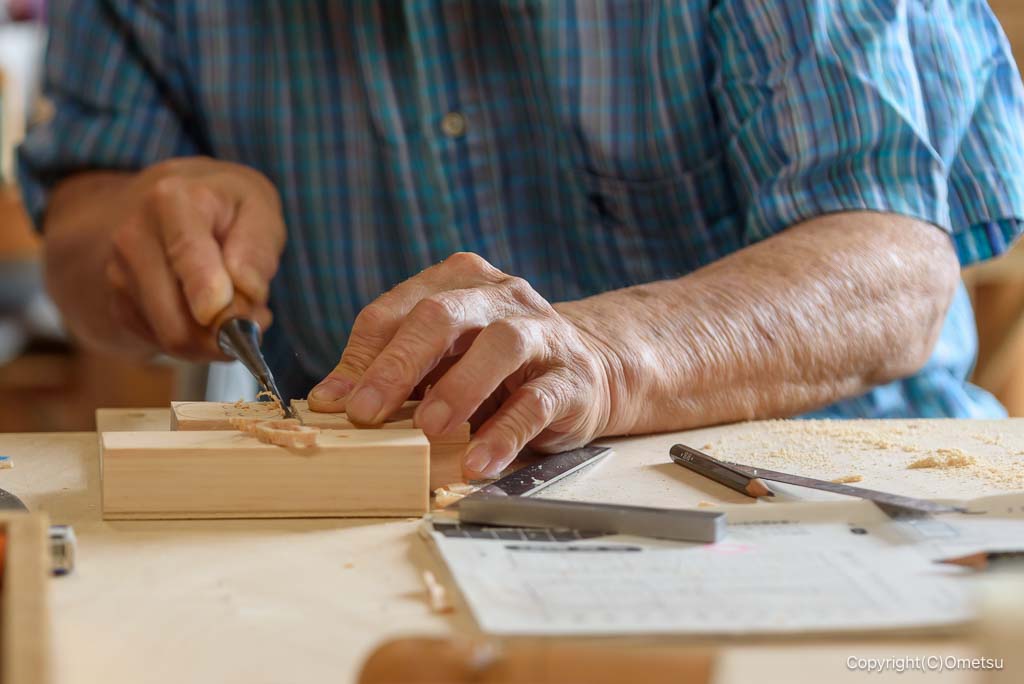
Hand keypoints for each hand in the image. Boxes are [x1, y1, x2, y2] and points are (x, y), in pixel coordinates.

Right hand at [101, 157, 283, 358]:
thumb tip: (246, 289)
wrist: (175, 207)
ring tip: (240, 311)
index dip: (211, 295)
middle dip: (228, 332)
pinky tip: (211, 315)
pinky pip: (163, 344)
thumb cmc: (227, 208)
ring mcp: (119, 274)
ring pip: (173, 338)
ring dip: (216, 339)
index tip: (235, 318)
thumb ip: (257, 247)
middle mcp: (134, 237)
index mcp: (172, 201)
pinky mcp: (118, 304)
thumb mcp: (258, 208)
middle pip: (178, 317)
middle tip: (260, 317)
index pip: (187, 254)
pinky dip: (197, 342)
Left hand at [308, 253, 617, 477]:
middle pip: (444, 314)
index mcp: (459, 281)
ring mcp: (543, 333)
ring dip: (459, 388)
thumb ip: (392, 371)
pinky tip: (476, 461)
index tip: (334, 403)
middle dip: (399, 364)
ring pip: (501, 345)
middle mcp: (502, 296)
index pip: (398, 309)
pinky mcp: (572, 378)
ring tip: (429, 430)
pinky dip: (504, 434)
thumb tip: (329, 401)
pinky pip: (537, 402)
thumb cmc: (496, 367)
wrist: (588, 372)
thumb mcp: (440, 360)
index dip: (363, 357)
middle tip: (367, 414)